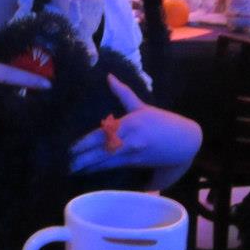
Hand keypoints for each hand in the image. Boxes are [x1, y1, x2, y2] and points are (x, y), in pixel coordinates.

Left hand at [70, 74, 201, 175]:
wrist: (185, 143)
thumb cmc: (162, 122)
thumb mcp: (142, 106)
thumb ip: (123, 93)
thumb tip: (108, 76)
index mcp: (130, 124)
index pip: (102, 134)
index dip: (84, 143)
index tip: (69, 148)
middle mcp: (130, 141)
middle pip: (101, 152)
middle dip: (82, 159)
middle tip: (64, 164)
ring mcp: (132, 155)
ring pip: (106, 163)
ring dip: (88, 167)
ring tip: (70, 171)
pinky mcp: (135, 165)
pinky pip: (114, 168)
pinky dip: (100, 170)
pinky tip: (87, 173)